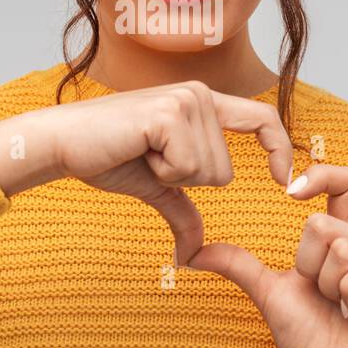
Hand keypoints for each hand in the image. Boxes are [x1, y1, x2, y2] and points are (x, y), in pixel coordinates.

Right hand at [0, 79, 293, 265]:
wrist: (61, 143)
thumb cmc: (105, 156)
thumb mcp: (155, 187)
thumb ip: (182, 211)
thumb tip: (193, 254)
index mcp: (203, 103)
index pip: (263, 119)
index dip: (280, 149)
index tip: (285, 182)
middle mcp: (199, 94)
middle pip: (224, 171)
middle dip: (185, 182)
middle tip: (147, 160)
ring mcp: (185, 100)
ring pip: (208, 172)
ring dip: (170, 176)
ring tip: (140, 153)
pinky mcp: (168, 113)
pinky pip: (187, 168)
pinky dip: (160, 172)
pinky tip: (136, 151)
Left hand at [183, 163, 347, 347]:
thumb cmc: (309, 340)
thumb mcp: (270, 294)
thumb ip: (239, 266)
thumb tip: (188, 252)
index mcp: (346, 240)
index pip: (346, 182)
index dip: (321, 175)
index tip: (289, 192)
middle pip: (324, 223)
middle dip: (308, 267)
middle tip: (323, 297)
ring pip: (341, 246)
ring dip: (328, 285)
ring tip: (341, 308)